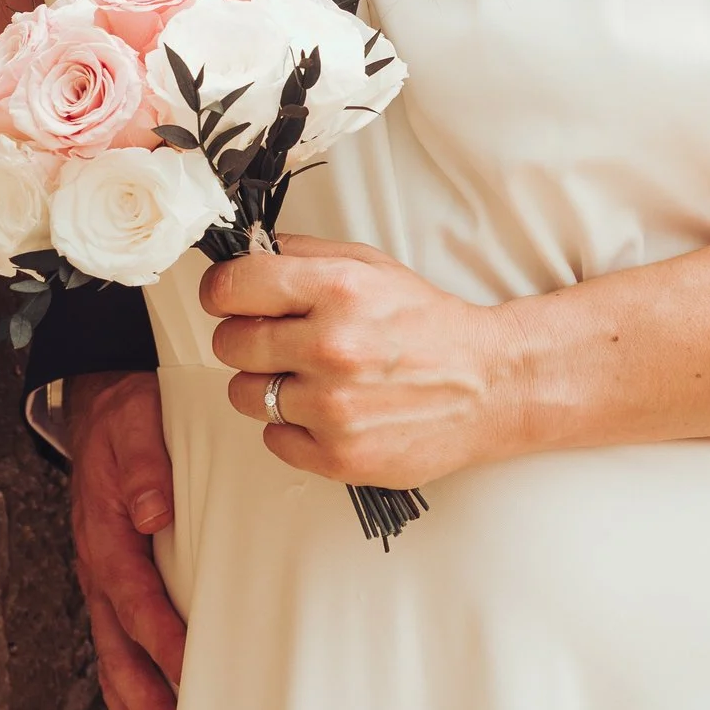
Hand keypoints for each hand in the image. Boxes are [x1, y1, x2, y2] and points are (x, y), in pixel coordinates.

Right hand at [65, 371, 185, 709]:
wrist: (97, 399)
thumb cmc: (124, 416)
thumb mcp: (132, 423)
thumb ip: (140, 466)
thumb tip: (151, 510)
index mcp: (104, 538)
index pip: (135, 599)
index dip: (162, 639)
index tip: (190, 673)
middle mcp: (98, 572)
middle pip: (118, 658)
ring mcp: (103, 587)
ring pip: (115, 671)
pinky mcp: (114, 591)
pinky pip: (120, 657)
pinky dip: (134, 703)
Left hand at [206, 237, 517, 486]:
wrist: (488, 385)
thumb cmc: (427, 324)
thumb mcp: (371, 266)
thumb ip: (303, 255)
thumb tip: (241, 253)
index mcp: (338, 290)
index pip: (232, 287)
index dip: (222, 291)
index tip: (230, 298)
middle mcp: (332, 348)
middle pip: (229, 343)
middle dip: (247, 338)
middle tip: (280, 339)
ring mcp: (334, 408)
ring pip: (244, 394)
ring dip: (267, 385)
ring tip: (310, 377)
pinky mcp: (339, 456)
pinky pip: (272, 438)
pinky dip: (292, 426)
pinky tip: (328, 410)